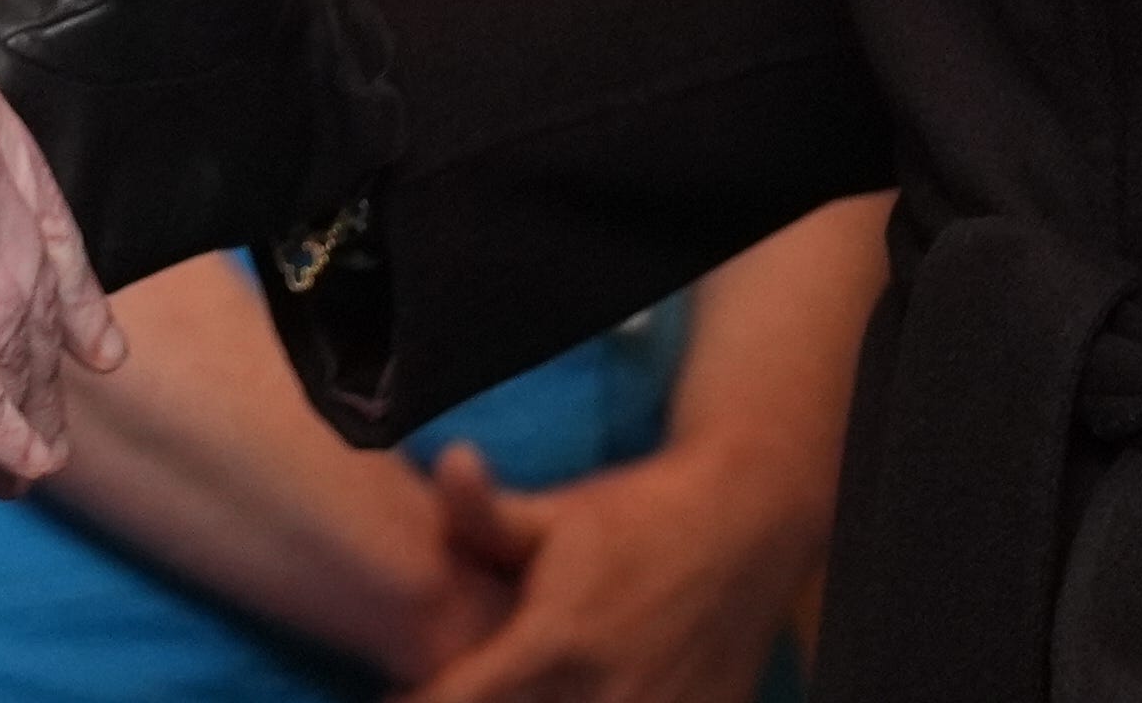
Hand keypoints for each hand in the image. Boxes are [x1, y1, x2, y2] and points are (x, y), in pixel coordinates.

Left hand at [394, 439, 817, 702]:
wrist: (746, 523)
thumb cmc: (636, 515)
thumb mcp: (557, 513)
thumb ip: (485, 514)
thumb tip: (446, 461)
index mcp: (553, 645)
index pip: (458, 702)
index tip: (395, 696)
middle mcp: (601, 696)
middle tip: (461, 685)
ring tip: (527, 686)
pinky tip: (576, 693)